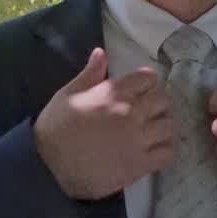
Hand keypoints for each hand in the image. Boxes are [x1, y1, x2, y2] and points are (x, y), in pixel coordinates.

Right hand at [34, 48, 173, 199]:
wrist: (48, 166)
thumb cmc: (55, 127)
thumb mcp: (68, 94)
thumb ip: (90, 73)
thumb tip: (101, 52)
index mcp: (114, 92)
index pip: (148, 78)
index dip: (146, 82)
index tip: (140, 90)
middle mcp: (131, 112)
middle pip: (163, 100)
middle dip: (157, 103)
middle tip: (147, 112)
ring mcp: (138, 139)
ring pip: (168, 126)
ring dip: (162, 126)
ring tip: (152, 131)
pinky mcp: (139, 164)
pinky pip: (167, 154)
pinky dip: (164, 151)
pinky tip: (153, 151)